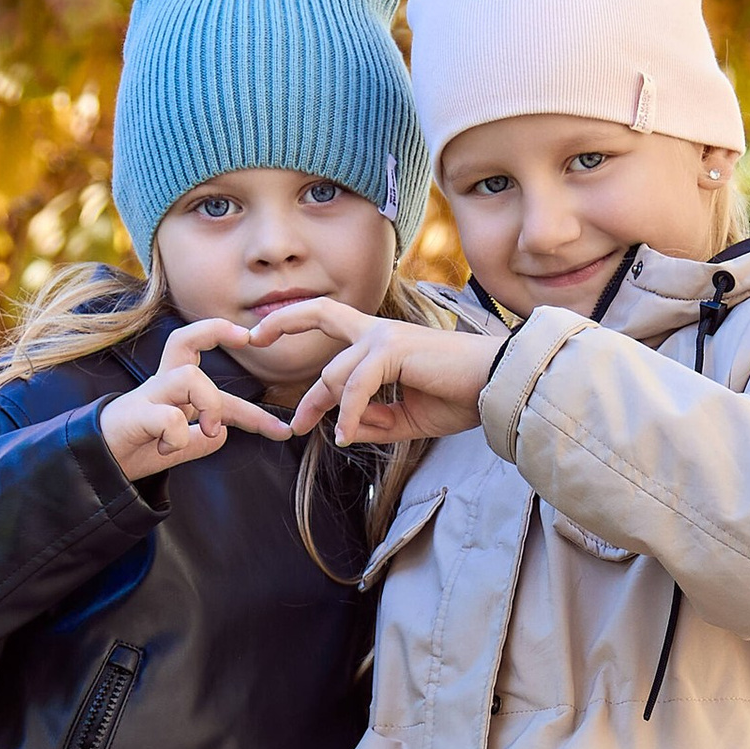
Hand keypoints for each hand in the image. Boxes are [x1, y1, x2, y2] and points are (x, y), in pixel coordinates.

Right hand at [98, 321, 292, 479]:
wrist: (95, 465)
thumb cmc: (135, 449)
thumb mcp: (178, 447)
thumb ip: (201, 439)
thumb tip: (224, 433)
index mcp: (174, 392)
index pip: (217, 386)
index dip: (253, 409)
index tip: (283, 430)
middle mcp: (161, 385)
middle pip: (184, 339)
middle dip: (216, 330)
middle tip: (246, 338)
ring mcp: (147, 397)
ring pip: (190, 377)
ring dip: (209, 405)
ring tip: (210, 431)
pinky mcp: (134, 414)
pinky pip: (169, 417)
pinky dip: (178, 435)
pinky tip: (169, 449)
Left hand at [265, 302, 505, 445]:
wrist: (497, 388)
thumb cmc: (460, 397)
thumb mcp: (407, 417)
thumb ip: (372, 421)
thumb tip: (339, 429)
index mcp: (382, 341)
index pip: (332, 322)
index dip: (297, 325)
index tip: (268, 341)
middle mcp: (379, 330)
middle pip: (321, 312)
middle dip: (282, 322)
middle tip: (252, 338)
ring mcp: (385, 337)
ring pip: (335, 373)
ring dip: (323, 407)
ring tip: (320, 432)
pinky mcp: (393, 351)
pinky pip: (355, 387)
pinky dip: (347, 414)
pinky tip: (345, 436)